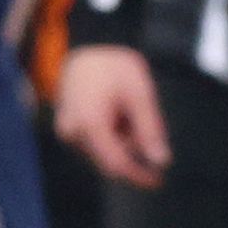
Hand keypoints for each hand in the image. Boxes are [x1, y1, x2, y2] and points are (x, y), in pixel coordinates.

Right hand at [55, 45, 171, 189]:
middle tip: (143, 119)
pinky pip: (95, 142)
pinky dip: (112, 133)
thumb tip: (161, 161)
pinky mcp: (68, 128)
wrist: (86, 47)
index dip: (138, 175)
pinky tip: (116, 110)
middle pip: (110, 159)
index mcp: (90, 124)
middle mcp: (73, 132)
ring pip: (103, 151)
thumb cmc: (113, 66)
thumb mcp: (140, 94)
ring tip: (127, 107)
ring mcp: (67, 131)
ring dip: (122, 139)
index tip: (158, 181)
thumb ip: (150, 130)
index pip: (116, 164)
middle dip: (132, 147)